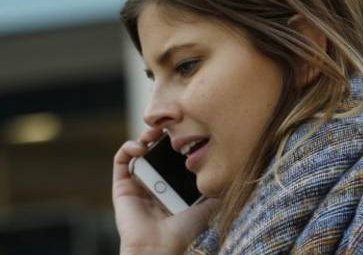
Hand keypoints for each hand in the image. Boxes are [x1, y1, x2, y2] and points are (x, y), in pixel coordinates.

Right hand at [112, 127, 218, 254]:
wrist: (160, 247)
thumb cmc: (184, 230)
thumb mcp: (208, 205)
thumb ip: (217, 188)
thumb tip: (235, 172)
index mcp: (173, 185)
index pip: (175, 156)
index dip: (179, 141)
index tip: (188, 129)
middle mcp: (155, 182)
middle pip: (157, 149)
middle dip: (162, 134)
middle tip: (170, 126)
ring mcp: (138, 183)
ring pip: (139, 151)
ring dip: (145, 136)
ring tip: (155, 132)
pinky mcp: (122, 186)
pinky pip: (120, 161)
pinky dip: (128, 148)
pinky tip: (140, 146)